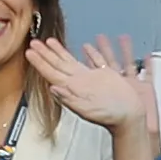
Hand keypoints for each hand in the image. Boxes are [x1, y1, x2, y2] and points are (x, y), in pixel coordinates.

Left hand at [25, 30, 160, 146]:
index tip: (30, 51)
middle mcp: (81, 81)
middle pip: (59, 64)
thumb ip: (70, 99)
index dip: (40, 62)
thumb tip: (53, 89)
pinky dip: (91, 53)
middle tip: (34, 42)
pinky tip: (86, 47)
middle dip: (46, 53)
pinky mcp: (108, 76)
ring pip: (73, 60)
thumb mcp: (88, 109)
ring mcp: (94, 78)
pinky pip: (96, 60)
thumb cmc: (110, 117)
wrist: (130, 117)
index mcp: (74, 88)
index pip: (52, 72)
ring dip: (62, 51)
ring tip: (51, 42)